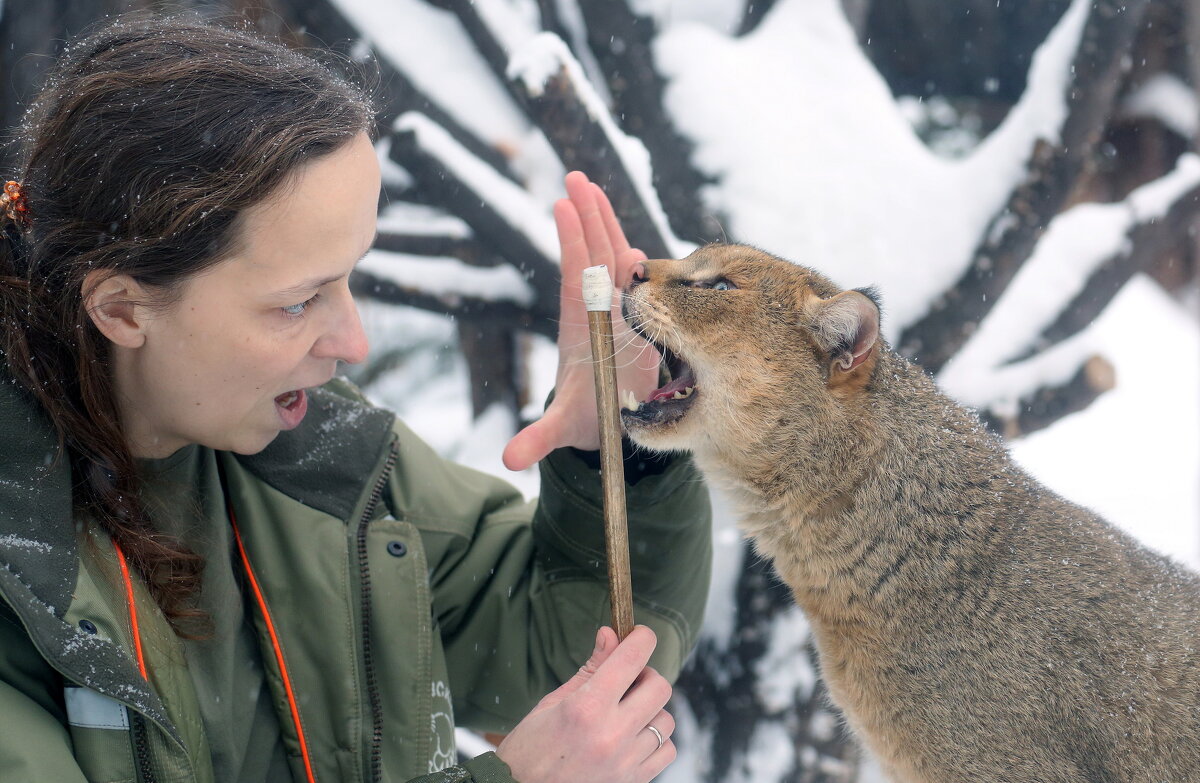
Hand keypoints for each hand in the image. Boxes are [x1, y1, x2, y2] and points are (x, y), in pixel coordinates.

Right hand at [495, 626, 676, 782]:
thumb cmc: (529, 750)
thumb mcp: (552, 703)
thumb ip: (589, 669)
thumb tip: (610, 634)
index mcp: (586, 707)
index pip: (632, 658)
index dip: (641, 638)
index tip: (639, 635)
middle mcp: (611, 734)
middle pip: (659, 687)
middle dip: (646, 676)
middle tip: (628, 681)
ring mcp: (625, 762)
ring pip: (666, 720)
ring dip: (651, 710)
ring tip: (627, 714)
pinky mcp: (633, 782)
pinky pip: (666, 750)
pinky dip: (655, 741)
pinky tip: (632, 739)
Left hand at [502, 172, 661, 470]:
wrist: (602, 423)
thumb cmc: (587, 419)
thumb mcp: (562, 429)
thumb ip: (538, 439)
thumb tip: (512, 460)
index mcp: (580, 326)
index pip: (575, 276)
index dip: (570, 242)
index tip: (561, 204)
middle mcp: (597, 312)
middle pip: (592, 255)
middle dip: (585, 216)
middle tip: (575, 176)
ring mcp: (617, 312)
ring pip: (613, 260)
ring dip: (605, 224)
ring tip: (592, 187)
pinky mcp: (636, 319)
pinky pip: (637, 283)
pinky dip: (638, 263)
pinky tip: (635, 245)